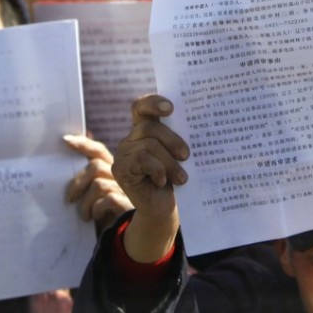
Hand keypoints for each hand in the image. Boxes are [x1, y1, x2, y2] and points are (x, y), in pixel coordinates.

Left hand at [64, 132, 132, 232]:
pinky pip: (107, 199)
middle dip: (78, 183)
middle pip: (96, 166)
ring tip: (84, 214)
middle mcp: (122, 175)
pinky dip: (96, 209)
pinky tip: (95, 216)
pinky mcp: (128, 203)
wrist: (133, 235)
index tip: (66, 141)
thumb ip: (88, 178)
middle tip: (70, 199)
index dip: (84, 144)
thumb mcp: (97, 195)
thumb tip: (69, 151)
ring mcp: (127, 188)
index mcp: (114, 169)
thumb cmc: (110, 213)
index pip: (99, 151)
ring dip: (85, 202)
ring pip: (99, 184)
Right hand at [112, 95, 189, 261]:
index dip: (153, 103)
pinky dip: (158, 170)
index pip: (142, 107)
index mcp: (146, 129)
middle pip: (149, 127)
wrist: (164, 209)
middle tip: (186, 155)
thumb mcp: (178, 156)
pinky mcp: (120, 169)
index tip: (170, 108)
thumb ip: (177, 138)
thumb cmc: (175, 179)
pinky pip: (142, 160)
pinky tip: (163, 182)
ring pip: (149, 145)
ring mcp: (123, 153)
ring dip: (169, 162)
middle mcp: (131, 138)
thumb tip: (193, 123)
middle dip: (172, 140)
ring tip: (182, 178)